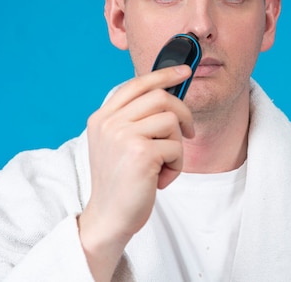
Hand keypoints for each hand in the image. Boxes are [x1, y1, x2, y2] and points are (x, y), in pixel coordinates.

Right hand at [77, 65, 193, 280]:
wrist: (109, 217)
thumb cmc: (121, 182)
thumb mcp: (118, 144)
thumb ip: (135, 119)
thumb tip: (168, 93)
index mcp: (102, 118)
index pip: (136, 84)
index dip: (163, 75)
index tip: (185, 72)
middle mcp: (109, 123)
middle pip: (161, 97)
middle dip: (183, 113)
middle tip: (189, 133)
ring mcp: (122, 136)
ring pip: (171, 120)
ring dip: (177, 146)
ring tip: (164, 165)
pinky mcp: (140, 153)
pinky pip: (176, 147)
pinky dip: (176, 166)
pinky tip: (160, 179)